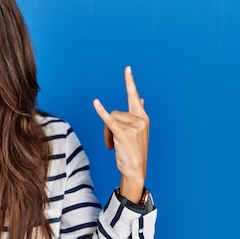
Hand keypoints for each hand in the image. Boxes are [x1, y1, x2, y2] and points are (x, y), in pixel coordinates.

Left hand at [93, 66, 149, 202]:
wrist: (136, 170)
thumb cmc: (134, 151)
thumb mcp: (138, 132)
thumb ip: (138, 113)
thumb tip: (141, 98)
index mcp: (143, 118)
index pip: (135, 96)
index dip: (130, 82)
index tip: (127, 68)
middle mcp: (140, 120)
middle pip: (115, 112)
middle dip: (108, 127)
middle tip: (111, 141)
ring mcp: (133, 126)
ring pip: (109, 120)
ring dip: (106, 133)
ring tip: (112, 145)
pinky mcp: (123, 133)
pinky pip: (108, 119)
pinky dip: (101, 111)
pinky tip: (95, 102)